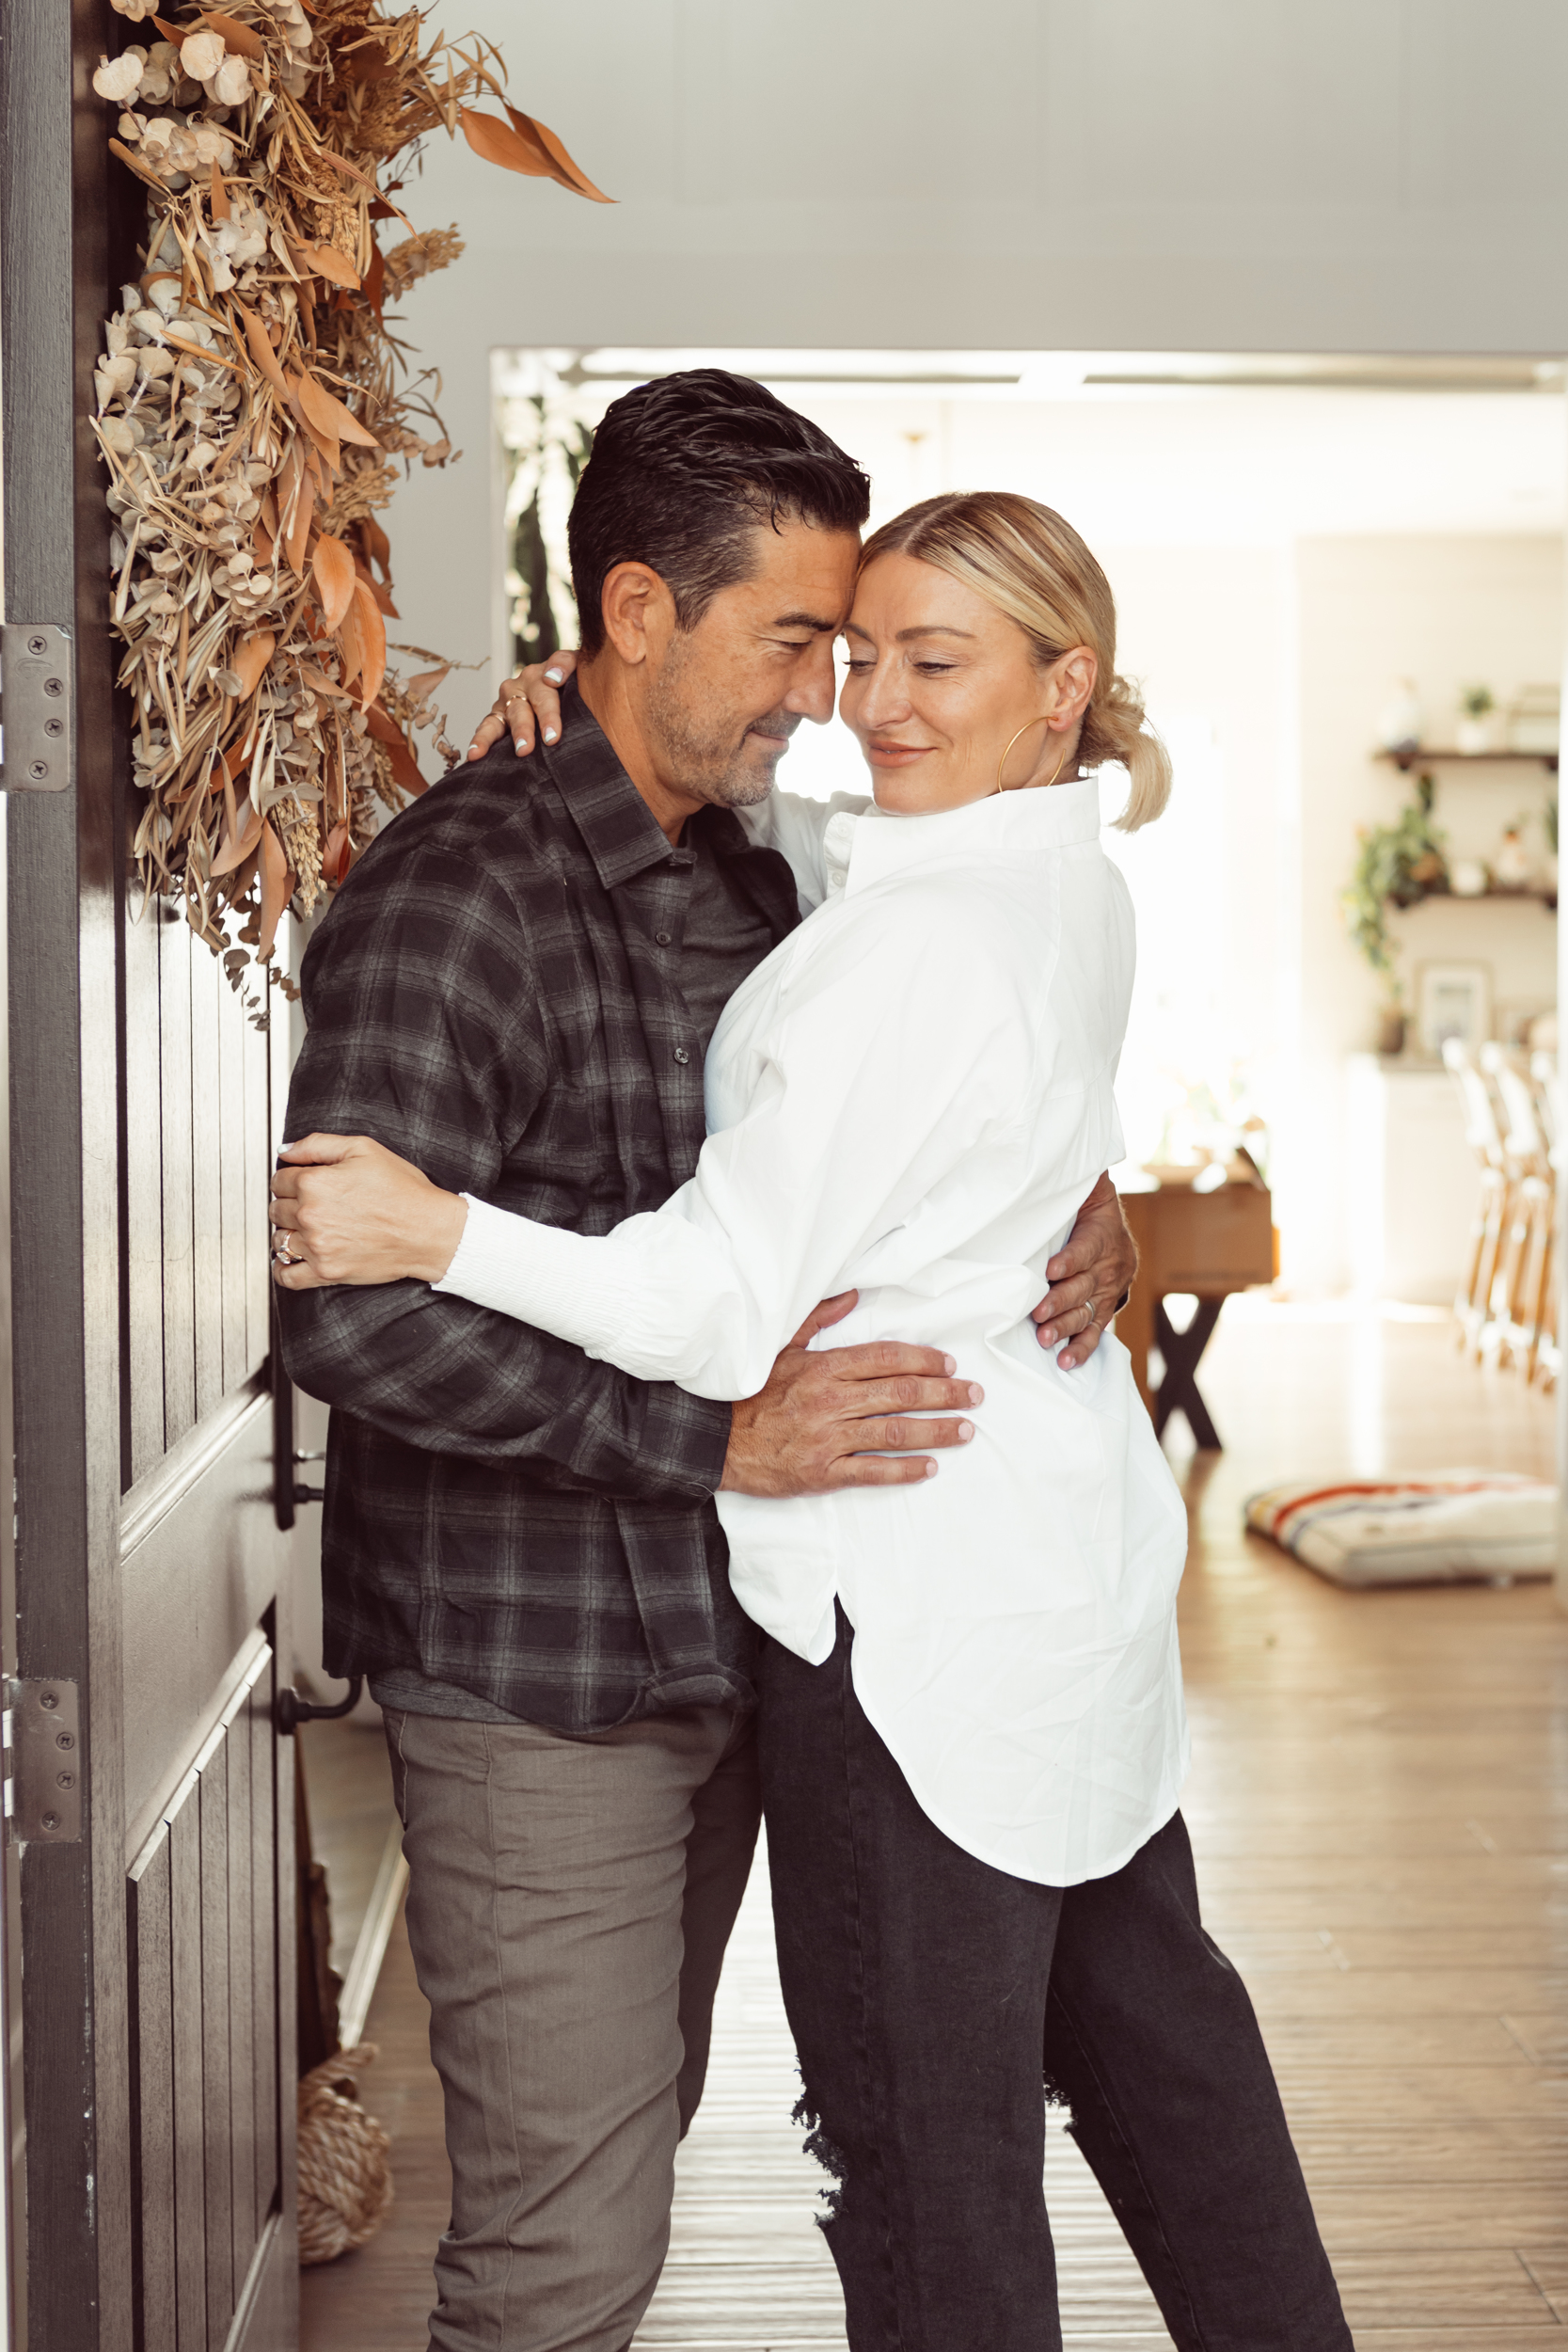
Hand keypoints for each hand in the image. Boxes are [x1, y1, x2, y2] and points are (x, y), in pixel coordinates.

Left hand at [270, 1134, 467, 1288]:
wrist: (429, 1231)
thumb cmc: (404, 1191)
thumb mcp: (364, 1149)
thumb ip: (318, 1144)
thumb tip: (286, 1151)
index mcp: (314, 1182)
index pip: (279, 1180)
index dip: (290, 1178)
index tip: (300, 1183)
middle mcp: (310, 1215)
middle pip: (276, 1209)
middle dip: (289, 1205)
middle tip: (309, 1205)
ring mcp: (317, 1246)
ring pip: (278, 1240)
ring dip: (287, 1233)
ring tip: (305, 1230)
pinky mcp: (326, 1272)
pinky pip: (287, 1276)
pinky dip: (283, 1269)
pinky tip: (292, 1259)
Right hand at [466, 649, 579, 760]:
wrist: (568, 688)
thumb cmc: (575, 682)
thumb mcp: (577, 666)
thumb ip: (568, 664)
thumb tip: (552, 677)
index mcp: (539, 675)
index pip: (543, 694)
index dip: (548, 715)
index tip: (552, 737)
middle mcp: (519, 688)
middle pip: (519, 710)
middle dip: (522, 730)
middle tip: (525, 749)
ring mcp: (506, 704)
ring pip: (497, 721)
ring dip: (489, 737)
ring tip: (480, 753)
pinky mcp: (497, 718)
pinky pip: (486, 730)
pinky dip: (479, 741)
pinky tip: (473, 756)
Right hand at [722, 1292, 984, 1495]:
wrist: (713, 1439)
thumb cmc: (749, 1393)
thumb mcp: (780, 1348)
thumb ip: (818, 1319)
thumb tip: (852, 1296)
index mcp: (824, 1367)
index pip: (887, 1358)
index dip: (924, 1360)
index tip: (950, 1364)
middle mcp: (831, 1401)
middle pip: (902, 1394)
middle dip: (946, 1394)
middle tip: (975, 1394)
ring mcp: (828, 1439)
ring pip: (895, 1432)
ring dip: (937, 1430)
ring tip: (966, 1430)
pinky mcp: (821, 1473)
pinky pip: (872, 1471)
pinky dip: (905, 1470)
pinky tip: (930, 1467)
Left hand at [1030, 1171, 1136, 1369]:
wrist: (1112, 1224)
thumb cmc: (1085, 1204)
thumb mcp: (1083, 1188)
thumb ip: (1069, 1179)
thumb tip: (1050, 1156)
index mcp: (1102, 1233)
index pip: (1086, 1248)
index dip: (1070, 1260)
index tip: (1051, 1269)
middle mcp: (1110, 1265)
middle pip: (1085, 1286)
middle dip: (1060, 1301)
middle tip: (1038, 1313)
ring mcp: (1109, 1290)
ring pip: (1088, 1311)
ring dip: (1066, 1326)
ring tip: (1045, 1338)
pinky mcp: (1106, 1308)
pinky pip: (1096, 1330)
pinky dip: (1082, 1347)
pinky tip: (1066, 1361)